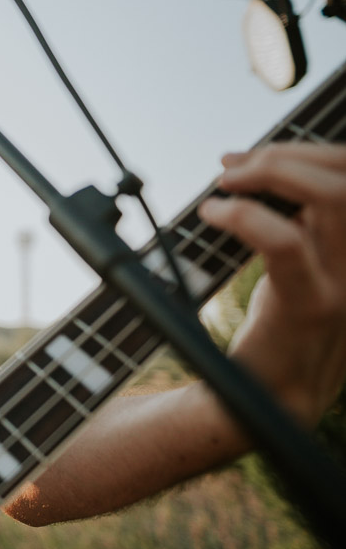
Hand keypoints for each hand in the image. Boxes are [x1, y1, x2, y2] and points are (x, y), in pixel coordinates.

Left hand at [197, 142, 345, 426]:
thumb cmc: (285, 324)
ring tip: (226, 184)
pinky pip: (288, 243)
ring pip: (336, 198)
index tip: (247, 156)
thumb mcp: (308, 261)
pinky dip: (245, 215)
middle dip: (289, 154)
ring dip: (274, 173)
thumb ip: (305, 220)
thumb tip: (263, 166)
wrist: (275, 397)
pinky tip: (213, 214)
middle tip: (233, 167)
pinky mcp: (313, 304)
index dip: (306, 151)